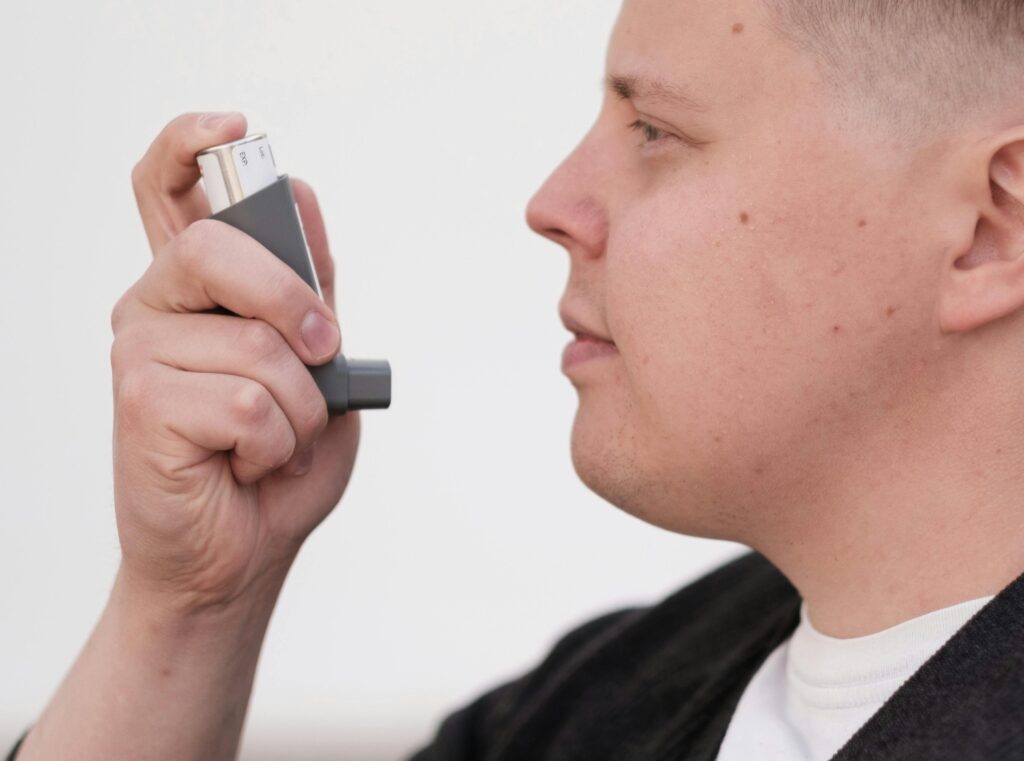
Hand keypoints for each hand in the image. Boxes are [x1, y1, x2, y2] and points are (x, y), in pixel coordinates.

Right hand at [111, 112, 359, 610]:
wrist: (241, 554)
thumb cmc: (278, 461)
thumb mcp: (320, 367)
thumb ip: (311, 290)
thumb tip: (302, 196)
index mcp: (199, 290)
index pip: (169, 190)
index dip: (191, 144)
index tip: (235, 127)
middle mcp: (158, 306)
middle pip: (223, 248)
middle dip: (297, 304)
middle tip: (324, 352)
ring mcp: (140, 350)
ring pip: (258, 346)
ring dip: (299, 410)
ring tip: (275, 442)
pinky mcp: (140, 402)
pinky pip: (248, 402)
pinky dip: (276, 445)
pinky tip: (246, 465)